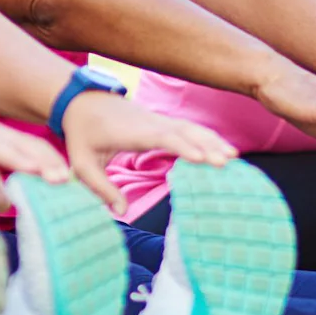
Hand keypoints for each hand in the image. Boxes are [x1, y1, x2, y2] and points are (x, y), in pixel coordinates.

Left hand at [59, 92, 236, 211]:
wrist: (82, 102)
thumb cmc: (83, 134)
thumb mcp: (82, 164)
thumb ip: (100, 188)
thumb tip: (120, 212)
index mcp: (132, 132)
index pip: (161, 138)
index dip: (181, 146)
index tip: (200, 158)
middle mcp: (150, 123)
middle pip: (184, 132)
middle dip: (206, 145)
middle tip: (227, 162)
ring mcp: (158, 120)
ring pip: (190, 128)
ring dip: (212, 141)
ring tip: (233, 158)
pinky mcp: (162, 122)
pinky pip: (189, 129)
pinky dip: (207, 137)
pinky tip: (223, 149)